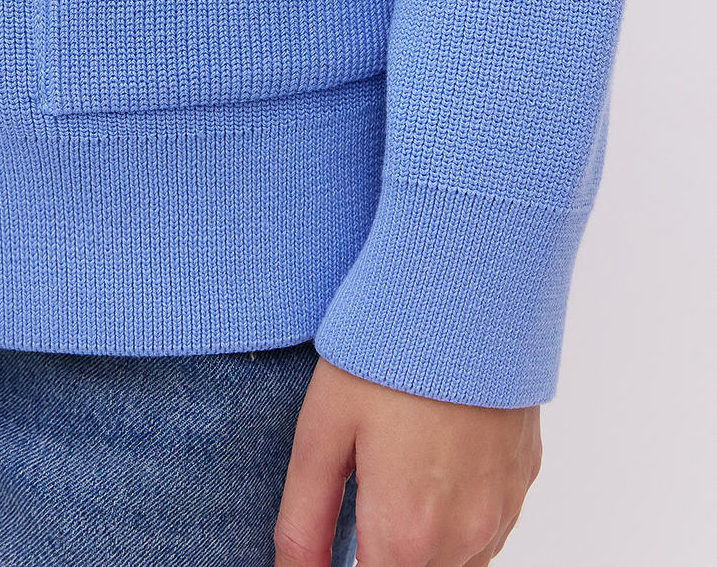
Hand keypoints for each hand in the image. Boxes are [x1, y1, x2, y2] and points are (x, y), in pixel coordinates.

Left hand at [274, 356, 541, 565]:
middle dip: (384, 554)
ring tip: (397, 477)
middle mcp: (464, 537)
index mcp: (405, 534)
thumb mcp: (322, 432)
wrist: (466, 290)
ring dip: (423, 546)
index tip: (339, 542)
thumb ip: (303, 523)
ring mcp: (503, 508)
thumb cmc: (388, 354)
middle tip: (364, 499)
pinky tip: (434, 465)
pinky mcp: (525, 477)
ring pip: (458, 564)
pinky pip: (490, 528)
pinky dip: (459, 519)